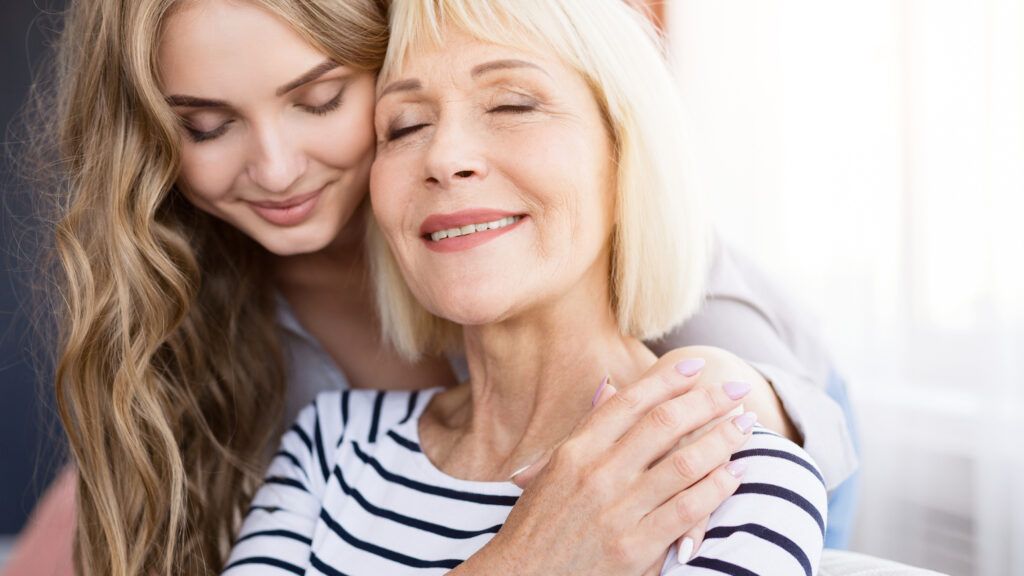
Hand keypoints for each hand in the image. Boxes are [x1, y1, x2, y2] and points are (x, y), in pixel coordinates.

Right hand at [449, 350, 755, 575]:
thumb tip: (610, 385)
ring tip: (745, 424)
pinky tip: (735, 474)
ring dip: (721, 440)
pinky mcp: (634, 549)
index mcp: (575, 451)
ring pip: (683, 463)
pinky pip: (687, 509)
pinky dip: (716, 488)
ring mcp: (616, 511)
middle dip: (706, 401)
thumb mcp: (551, 470)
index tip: (695, 365)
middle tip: (735, 388)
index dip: (666, 379)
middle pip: (663, 424)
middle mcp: (596, 475)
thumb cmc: (537, 526)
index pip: (629, 402)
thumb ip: (587, 428)